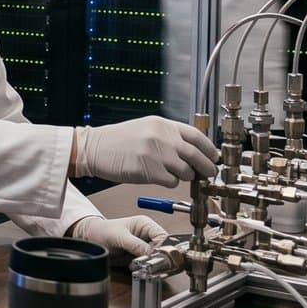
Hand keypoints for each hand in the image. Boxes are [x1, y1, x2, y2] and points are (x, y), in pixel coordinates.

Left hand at [69, 214, 168, 258]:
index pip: (163, 236)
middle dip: (156, 257)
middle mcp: (147, 234)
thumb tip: (152, 253)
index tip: (157, 257)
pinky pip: (147, 263)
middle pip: (162, 248)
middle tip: (148, 263)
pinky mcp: (139, 255)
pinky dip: (143, 267)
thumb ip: (136, 245)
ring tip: (137, 263)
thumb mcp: (119, 237)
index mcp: (145, 224)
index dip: (162, 248)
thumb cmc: (101, 231)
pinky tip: (134, 266)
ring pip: (156, 257)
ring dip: (150, 263)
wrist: (89, 238)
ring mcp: (144, 245)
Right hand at [71, 117, 218, 185]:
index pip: (197, 137)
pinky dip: (169, 182)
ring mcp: (155, 154)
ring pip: (186, 172)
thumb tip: (195, 151)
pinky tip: (158, 177)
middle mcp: (161, 137)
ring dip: (185, 176)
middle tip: (207, 173)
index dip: (210, 150)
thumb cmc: (119, 141)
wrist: (93, 148)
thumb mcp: (147, 128)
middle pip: (197, 156)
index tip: (213, 158)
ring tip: (173, 173)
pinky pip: (172, 182)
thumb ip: (170, 136)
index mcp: (163, 125)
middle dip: (206, 168)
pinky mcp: (148, 171)